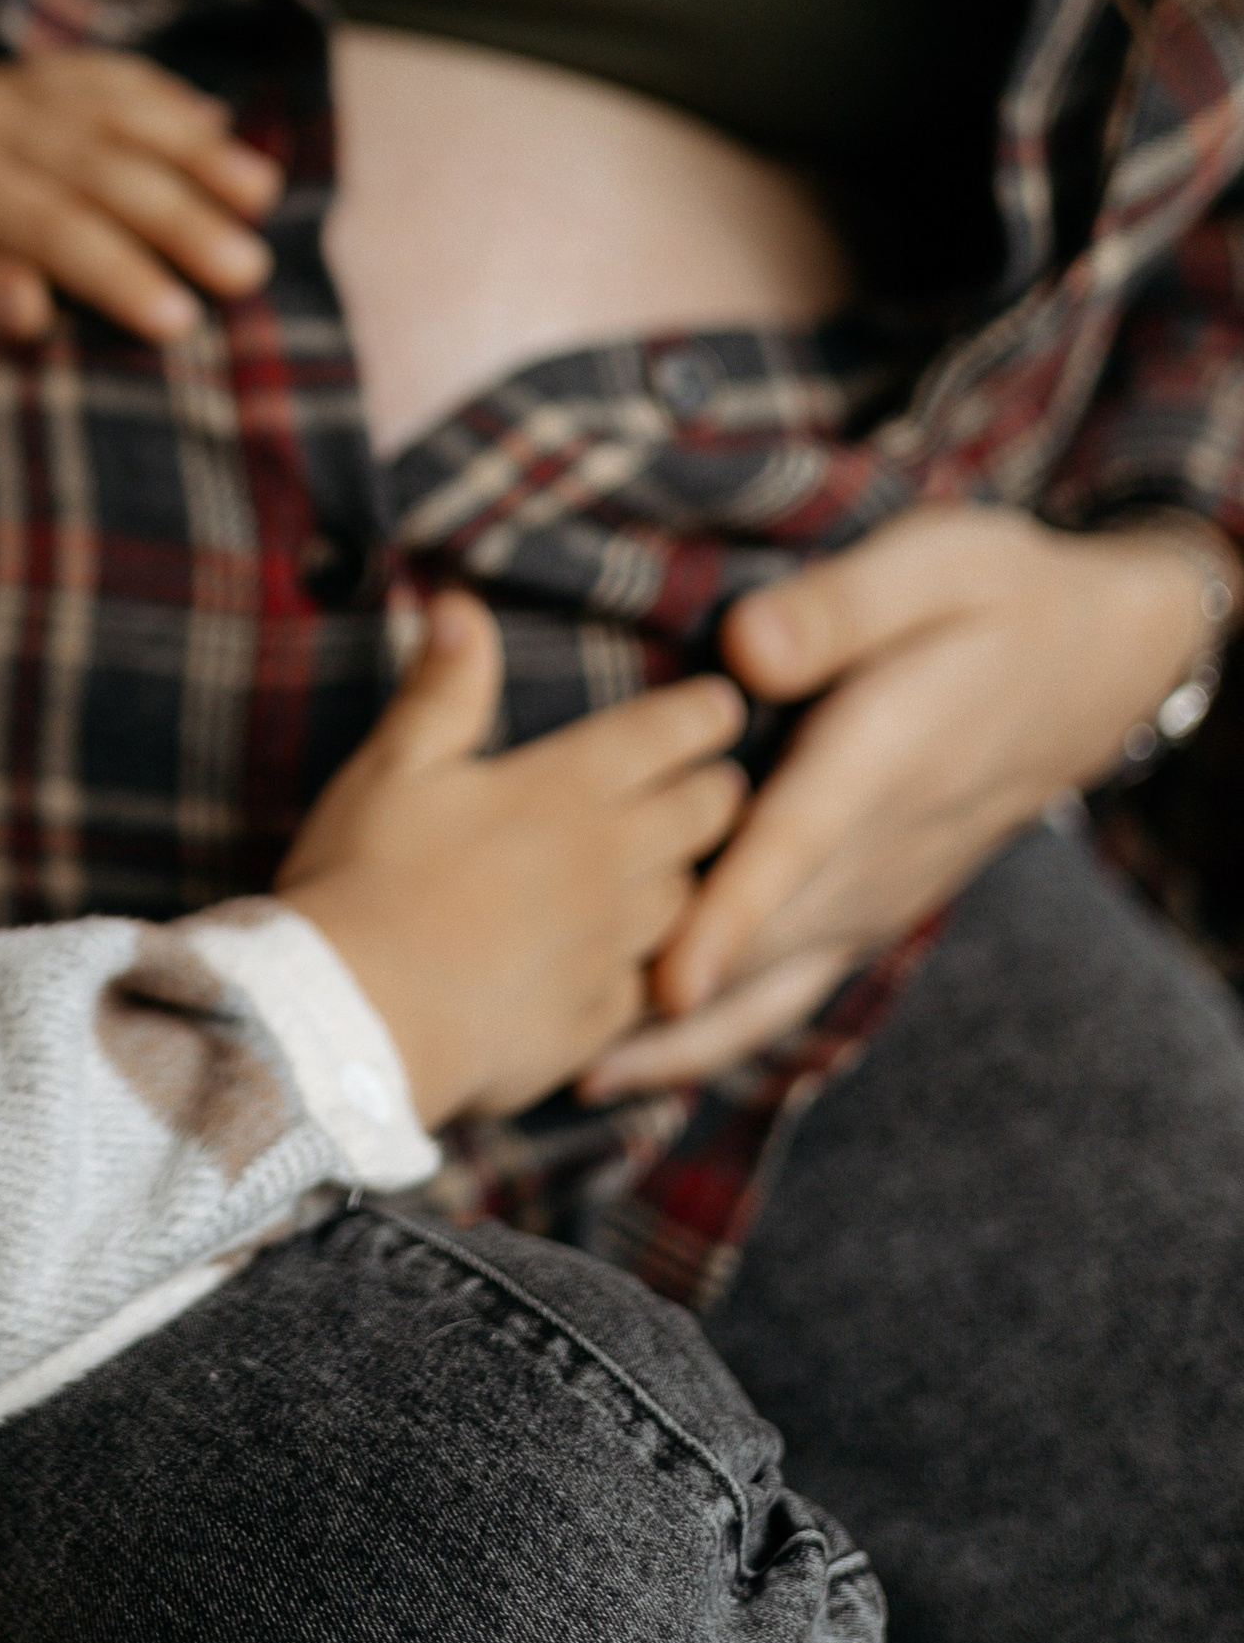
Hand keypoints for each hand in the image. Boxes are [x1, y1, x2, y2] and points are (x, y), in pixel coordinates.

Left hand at [0, 54, 282, 341]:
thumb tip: (35, 307)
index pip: (53, 223)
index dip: (120, 270)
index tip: (180, 321)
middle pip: (100, 164)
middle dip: (181, 215)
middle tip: (248, 270)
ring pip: (111, 110)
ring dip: (191, 147)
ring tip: (259, 192)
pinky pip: (90, 73)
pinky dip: (154, 95)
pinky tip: (208, 120)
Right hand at [278, 595, 747, 1127]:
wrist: (359, 1021)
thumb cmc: (366, 879)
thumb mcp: (394, 766)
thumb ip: (444, 690)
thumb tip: (462, 606)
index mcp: (566, 788)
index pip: (666, 735)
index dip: (703, 715)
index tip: (723, 705)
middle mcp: (610, 862)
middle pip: (705, 815)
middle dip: (719, 790)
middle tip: (721, 782)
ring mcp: (612, 946)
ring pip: (689, 901)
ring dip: (690, 876)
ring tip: (681, 866)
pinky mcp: (597, 1019)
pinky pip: (647, 985)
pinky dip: (645, 967)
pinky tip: (627, 965)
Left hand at [583, 503, 1229, 1099]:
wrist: (1093, 666)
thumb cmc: (994, 598)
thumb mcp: (932, 566)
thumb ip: (838, 607)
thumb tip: (746, 645)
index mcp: (881, 761)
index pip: (793, 851)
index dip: (728, 920)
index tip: (665, 985)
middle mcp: (877, 851)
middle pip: (764, 945)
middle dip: (663, 1002)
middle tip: (549, 1037)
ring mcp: (875, 895)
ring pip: (773, 987)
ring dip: (680, 1036)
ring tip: (574, 1076)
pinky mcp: (867, 912)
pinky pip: (790, 990)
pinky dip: (718, 1032)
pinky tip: (640, 1060)